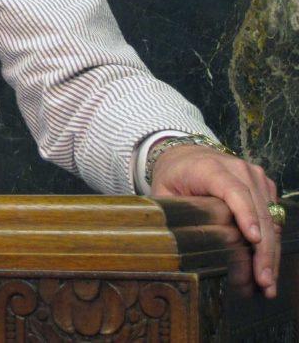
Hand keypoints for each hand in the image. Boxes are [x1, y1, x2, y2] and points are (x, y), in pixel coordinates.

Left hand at [150, 144, 280, 297]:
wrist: (187, 155)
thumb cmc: (174, 175)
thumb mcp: (163, 190)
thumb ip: (170, 211)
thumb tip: (172, 242)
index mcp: (210, 167)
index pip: (233, 191)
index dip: (245, 214)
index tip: (253, 239)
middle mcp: (238, 169)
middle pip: (258, 210)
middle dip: (263, 247)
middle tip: (263, 279)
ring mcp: (255, 176)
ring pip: (271, 217)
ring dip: (272, 250)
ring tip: (267, 280)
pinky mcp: (264, 186)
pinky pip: (273, 216)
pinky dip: (272, 240)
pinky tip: (267, 263)